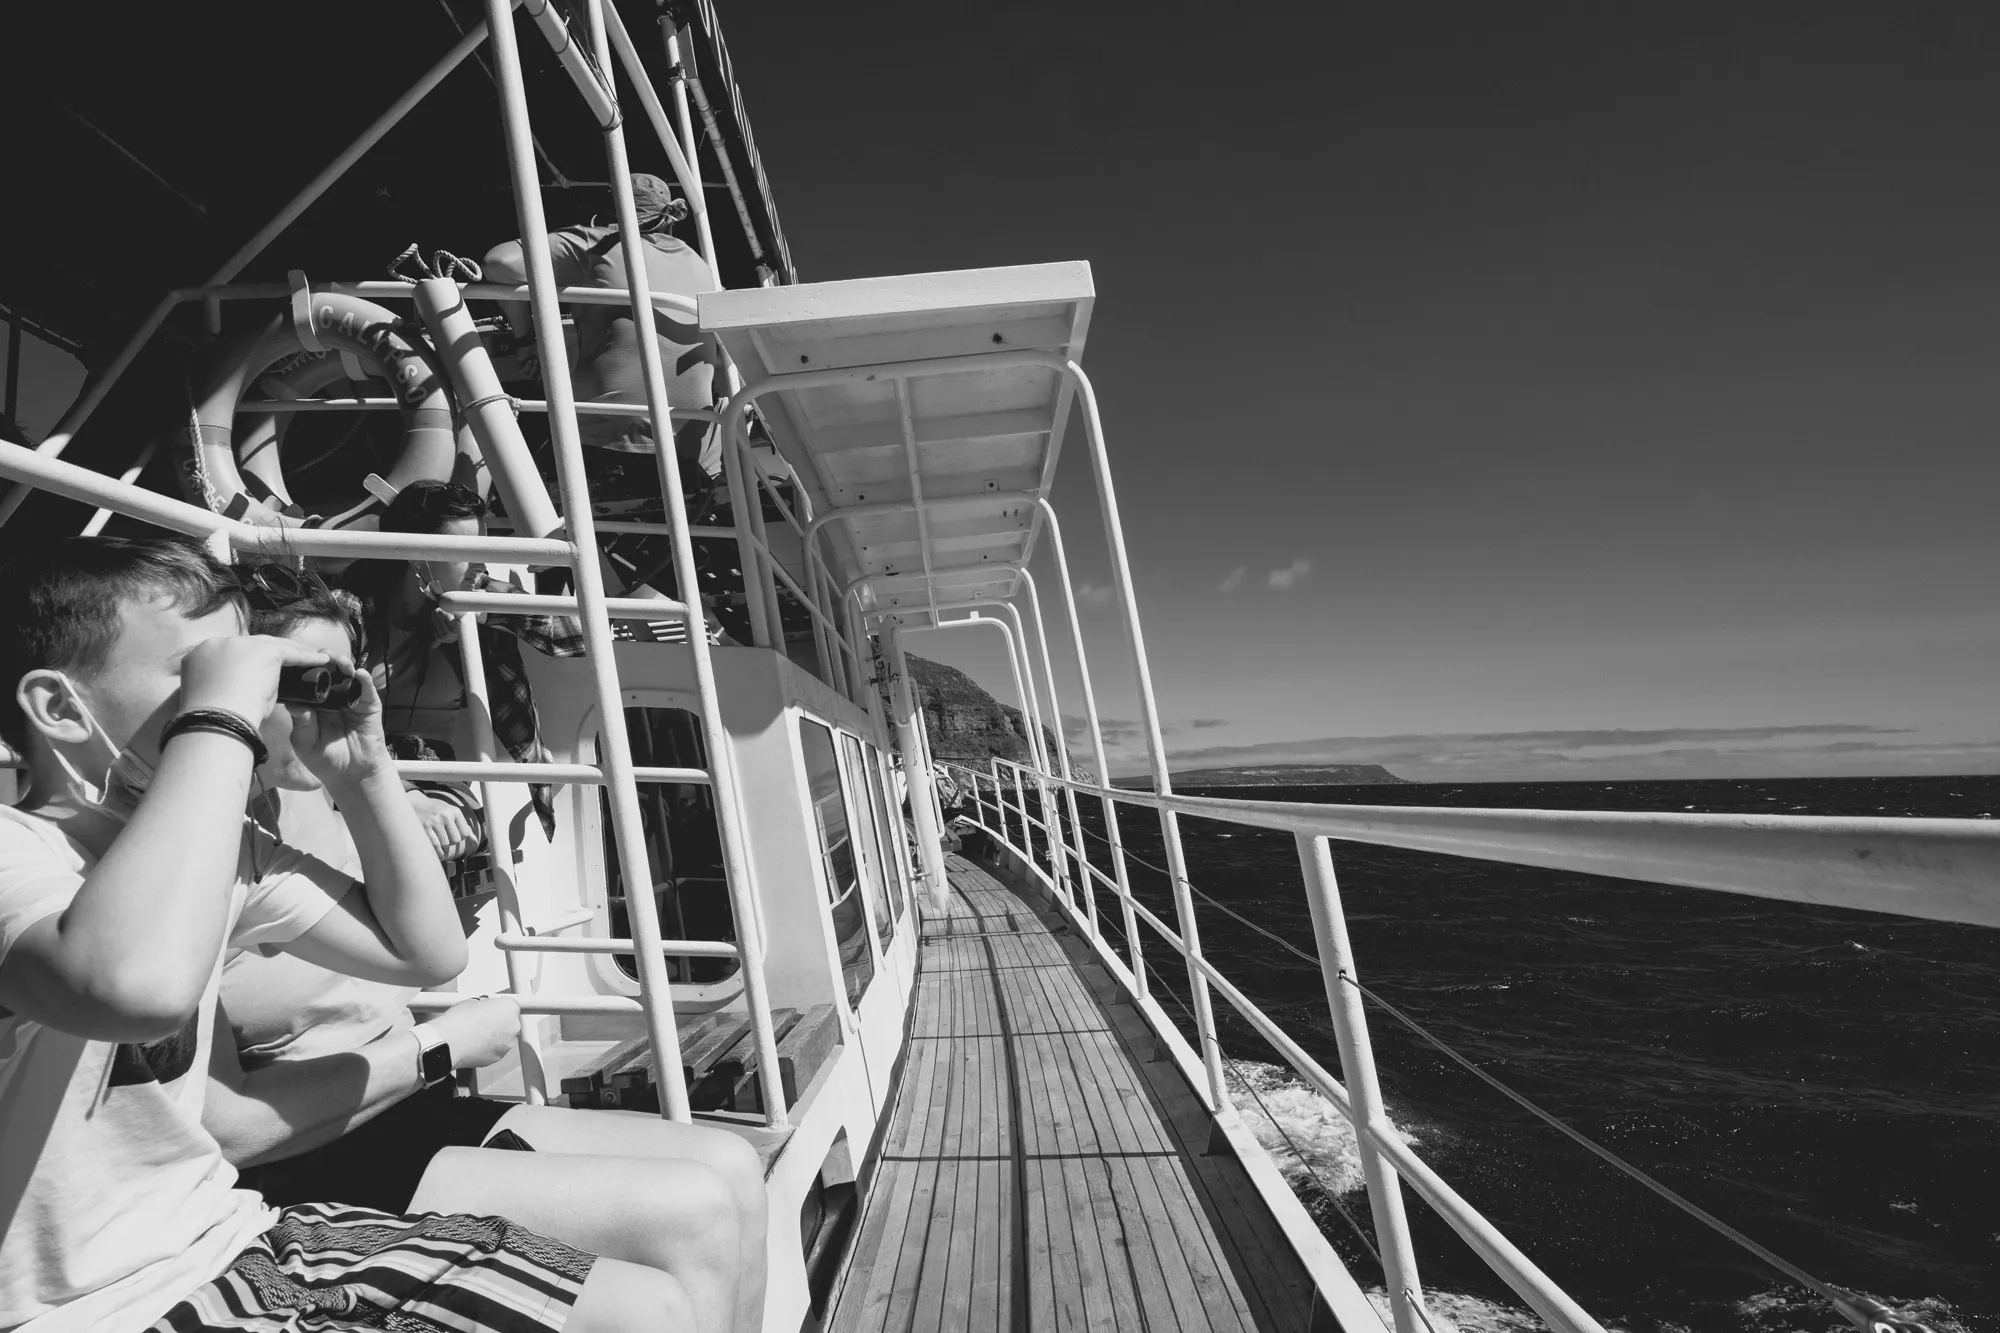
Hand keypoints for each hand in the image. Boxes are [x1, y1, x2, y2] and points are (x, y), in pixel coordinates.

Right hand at [180, 635, 328, 726]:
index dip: (252, 659)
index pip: (234, 653)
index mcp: (203, 654)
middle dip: (274, 652)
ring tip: (312, 660)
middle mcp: (218, 643)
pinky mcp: (262, 651)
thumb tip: (249, 689)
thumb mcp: (218, 697)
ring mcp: (240, 644)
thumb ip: (230, 686)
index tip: (264, 669)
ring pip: (274, 645)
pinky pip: (289, 652)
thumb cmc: (215, 720)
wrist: (214, 721)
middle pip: (254, 644)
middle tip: (293, 662)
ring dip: (294, 652)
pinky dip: (306, 657)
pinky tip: (321, 661)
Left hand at [289, 668, 391, 788]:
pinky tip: (359, 673)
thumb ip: (301, 723)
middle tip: (319, 655)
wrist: (351, 775)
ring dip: (344, 666)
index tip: (298, 660)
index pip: (309, 683)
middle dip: (325, 662)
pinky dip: (364, 679)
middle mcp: (332, 699)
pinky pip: (367, 689)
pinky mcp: (369, 705)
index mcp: (314, 706)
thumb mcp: (304, 743)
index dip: (305, 671)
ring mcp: (351, 701)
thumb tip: (293, 703)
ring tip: (338, 660)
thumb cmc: (324, 760)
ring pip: (348, 677)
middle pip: (329, 675)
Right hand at [409, 791, 482, 859]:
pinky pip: (435, 845)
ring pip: (446, 843)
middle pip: (456, 839)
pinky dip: (438, 852)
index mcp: (454, 811)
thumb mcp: (450, 812)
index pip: (465, 832)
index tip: (456, 836)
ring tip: (442, 844)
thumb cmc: (435, 810)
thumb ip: (462, 825)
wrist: (414, 803)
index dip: (461, 837)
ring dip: (444, 847)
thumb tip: (475, 840)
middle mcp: (445, 815)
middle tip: (447, 839)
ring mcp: (434, 821)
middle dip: (452, 842)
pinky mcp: (424, 828)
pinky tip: (439, 852)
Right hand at [427, 996, 521, 1070]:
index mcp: (509, 1008)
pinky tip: (474, 1045)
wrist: (448, 1042)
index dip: (499, 1009)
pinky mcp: (499, 1057)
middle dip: (499, 1023)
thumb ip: (485, 1005)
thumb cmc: (458, 1021)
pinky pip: (496, 1050)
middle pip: (510, 1023)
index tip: (492, 1011)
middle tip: (482, 1023)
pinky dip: (488, 1048)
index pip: (511, 1006)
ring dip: (494, 1037)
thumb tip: (484, 1008)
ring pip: (503, 1038)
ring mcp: (507, 1044)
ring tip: (475, 1035)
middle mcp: (513, 1026)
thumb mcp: (472, 1002)